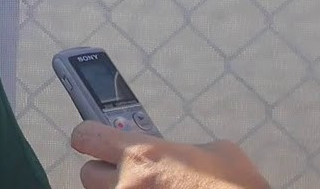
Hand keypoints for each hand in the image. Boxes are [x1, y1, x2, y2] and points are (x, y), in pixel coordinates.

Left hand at [70, 121, 268, 188]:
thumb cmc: (234, 186)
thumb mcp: (215, 152)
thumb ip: (183, 147)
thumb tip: (177, 151)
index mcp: (141, 154)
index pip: (85, 136)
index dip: (90, 136)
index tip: (95, 138)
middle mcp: (126, 183)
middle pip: (88, 174)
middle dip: (106, 172)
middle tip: (127, 173)